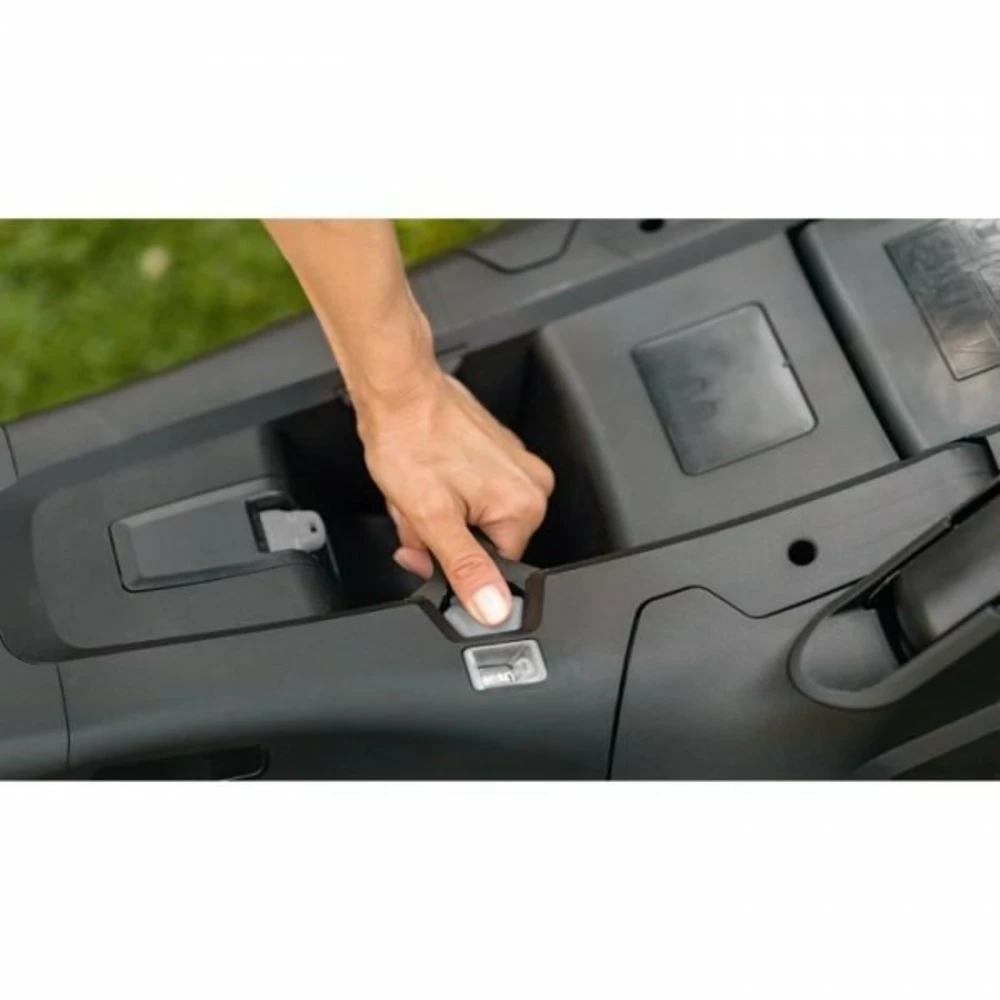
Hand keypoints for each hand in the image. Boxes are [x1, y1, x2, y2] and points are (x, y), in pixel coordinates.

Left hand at [355, 368, 554, 626]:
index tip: (427, 544)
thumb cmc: (410, 439)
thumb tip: (492, 609)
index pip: (496, 566)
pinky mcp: (496, 450)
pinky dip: (443, 491)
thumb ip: (465, 569)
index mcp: (524, 504)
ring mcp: (514, 462)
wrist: (397, 389)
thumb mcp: (432, 518)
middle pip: (484, 541)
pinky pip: (472, 491)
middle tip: (417, 510)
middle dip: (442, 535)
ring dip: (438, 514)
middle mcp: (530, 482)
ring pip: (473, 517)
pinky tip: (426, 474)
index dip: (454, 563)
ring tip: (417, 488)